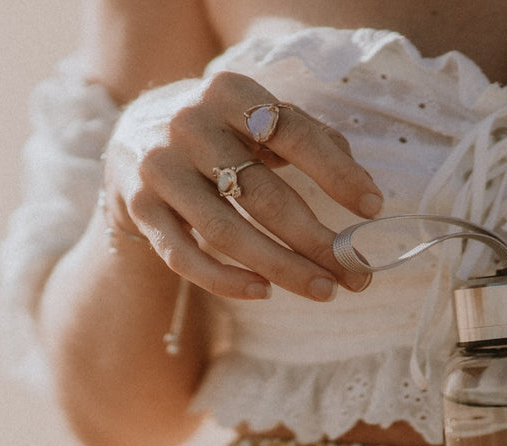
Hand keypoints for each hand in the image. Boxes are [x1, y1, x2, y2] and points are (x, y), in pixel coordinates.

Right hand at [103, 71, 382, 302]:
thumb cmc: (222, 132)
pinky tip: (263, 292)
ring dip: (282, 268)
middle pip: (264, 195)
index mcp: (229, 92)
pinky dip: (226, 280)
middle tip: (356, 273)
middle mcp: (189, 125)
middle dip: (316, 241)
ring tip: (323, 290)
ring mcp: (159, 168)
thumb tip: (363, 188)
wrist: (133, 138)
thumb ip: (313, 139)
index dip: (337, 173)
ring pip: (228, 233)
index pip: (293, 133)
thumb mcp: (262, 120)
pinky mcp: (138, 207)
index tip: (373, 208)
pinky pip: (185, 257)